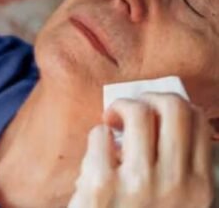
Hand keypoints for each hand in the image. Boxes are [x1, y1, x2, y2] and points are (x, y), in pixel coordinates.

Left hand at [68, 93, 213, 206]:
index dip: (176, 106)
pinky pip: (100, 134)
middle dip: (149, 98)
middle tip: (132, 110)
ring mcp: (139, 183)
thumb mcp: (177, 205)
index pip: (198, 122)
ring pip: (137, 111)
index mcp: (199, 188)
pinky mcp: (101, 185)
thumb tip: (162, 125)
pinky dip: (97, 135)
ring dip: (120, 109)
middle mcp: (175, 183)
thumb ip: (178, 171)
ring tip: (111, 123)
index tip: (158, 112)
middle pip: (172, 107)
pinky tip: (97, 151)